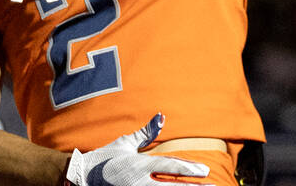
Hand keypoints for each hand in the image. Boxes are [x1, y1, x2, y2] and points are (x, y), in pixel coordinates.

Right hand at [65, 113, 213, 185]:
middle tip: (213, 185)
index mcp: (138, 164)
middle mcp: (138, 181)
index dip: (188, 169)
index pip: (168, 166)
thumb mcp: (125, 143)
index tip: (205, 171)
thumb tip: (162, 117)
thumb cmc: (105, 157)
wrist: (82, 176)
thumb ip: (146, 132)